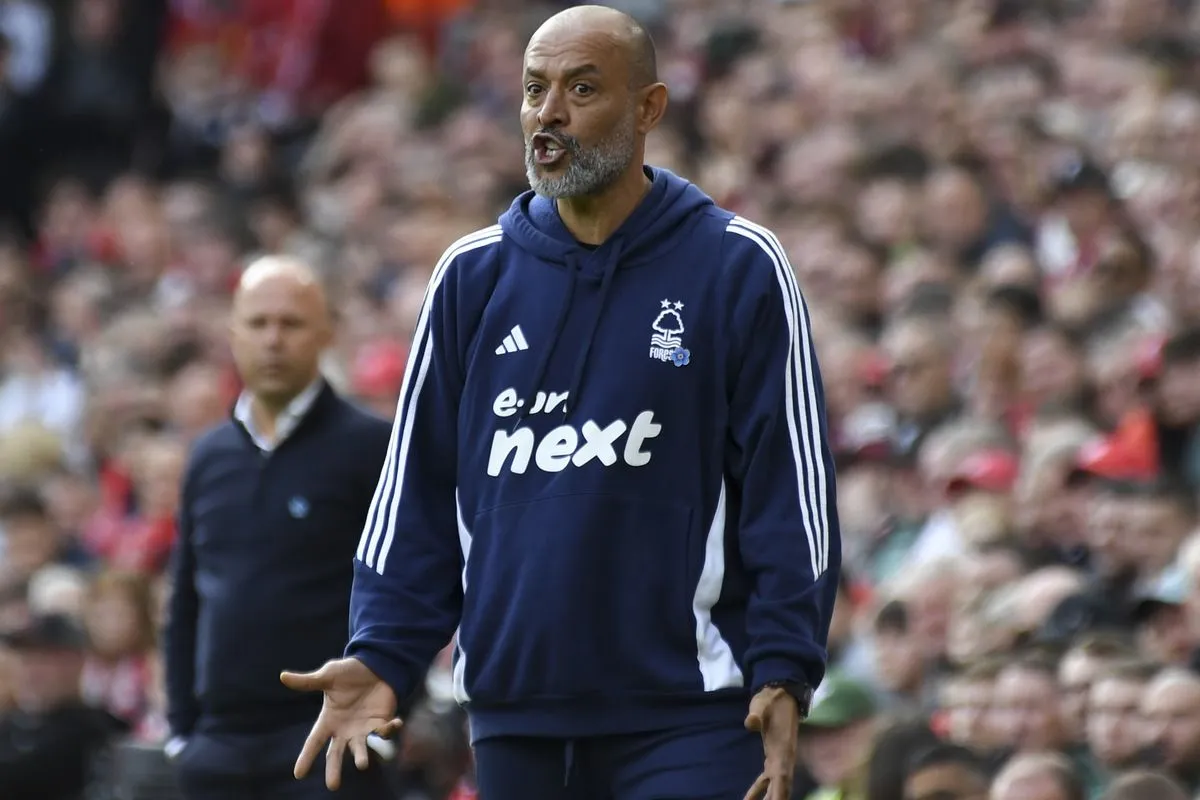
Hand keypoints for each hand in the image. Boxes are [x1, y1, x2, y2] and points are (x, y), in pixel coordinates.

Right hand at [280, 658, 402, 789]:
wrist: (375, 666)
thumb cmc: (349, 672)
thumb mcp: (328, 676)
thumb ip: (308, 682)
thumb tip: (283, 676)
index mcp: (329, 720)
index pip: (314, 741)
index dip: (306, 757)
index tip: (298, 774)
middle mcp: (345, 730)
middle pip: (336, 754)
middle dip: (334, 769)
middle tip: (333, 785)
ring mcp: (363, 729)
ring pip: (361, 748)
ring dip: (362, 755)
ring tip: (361, 764)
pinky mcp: (381, 723)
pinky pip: (385, 732)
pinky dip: (389, 730)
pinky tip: (395, 723)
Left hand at [743, 686, 799, 799]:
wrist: (780, 693)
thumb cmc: (771, 700)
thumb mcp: (762, 705)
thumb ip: (756, 715)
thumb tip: (750, 723)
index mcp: (783, 749)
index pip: (783, 776)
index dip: (781, 792)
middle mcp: (784, 758)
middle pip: (781, 787)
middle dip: (776, 799)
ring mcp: (779, 759)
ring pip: (775, 786)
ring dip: (768, 798)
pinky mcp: (772, 757)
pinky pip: (767, 779)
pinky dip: (760, 791)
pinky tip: (749, 799)